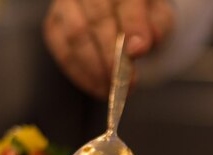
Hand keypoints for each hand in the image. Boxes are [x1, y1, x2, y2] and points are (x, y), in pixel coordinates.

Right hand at [43, 0, 173, 98]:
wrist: (120, 13)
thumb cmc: (141, 15)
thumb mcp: (158, 16)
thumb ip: (156, 26)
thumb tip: (138, 46)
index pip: (124, 1)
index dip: (132, 26)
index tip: (137, 52)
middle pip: (97, 18)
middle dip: (111, 55)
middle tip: (125, 81)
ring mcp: (67, 4)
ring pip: (76, 34)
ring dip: (95, 68)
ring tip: (111, 88)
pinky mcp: (54, 23)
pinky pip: (62, 50)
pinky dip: (80, 73)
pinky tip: (96, 87)